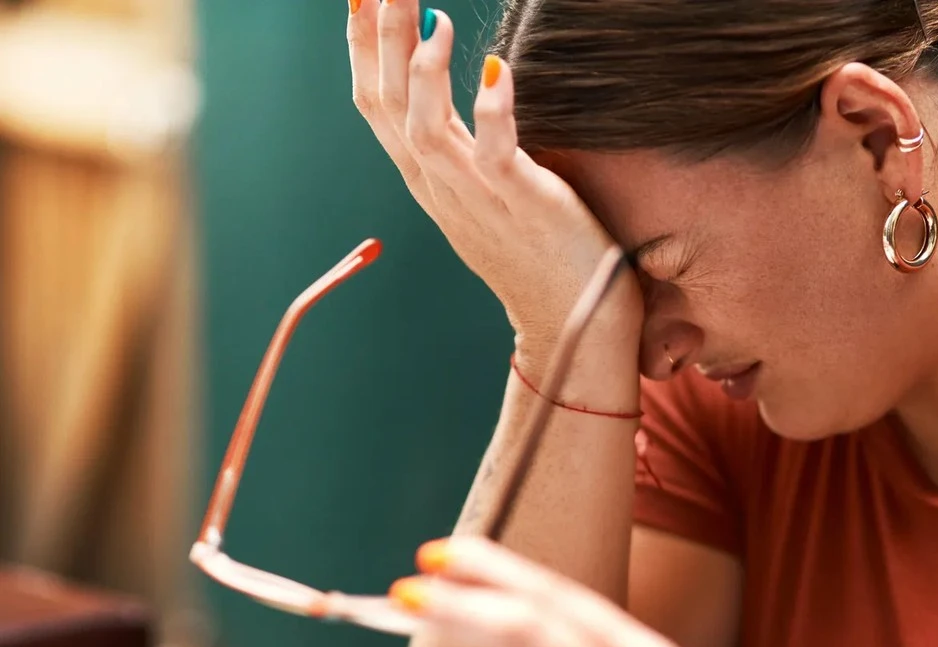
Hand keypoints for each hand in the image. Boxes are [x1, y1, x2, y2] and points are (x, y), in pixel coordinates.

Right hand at [346, 0, 642, 351]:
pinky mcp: (522, 205)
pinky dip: (492, 111)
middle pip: (387, 103)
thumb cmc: (533, 249)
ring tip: (430, 13)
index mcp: (427, 178)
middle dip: (378, 37)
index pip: (375, 103)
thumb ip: (463, 144)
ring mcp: (477, 198)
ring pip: (423, 127)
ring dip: (421, 68)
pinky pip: (496, 154)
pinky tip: (492, 69)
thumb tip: (467, 86)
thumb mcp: (480, 192)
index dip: (362, 47)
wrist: (569, 319)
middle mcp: (440, 185)